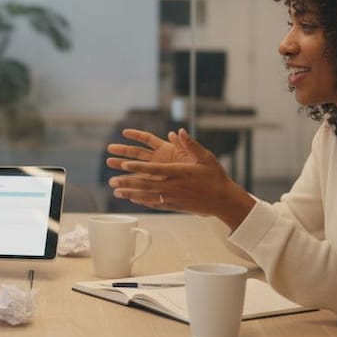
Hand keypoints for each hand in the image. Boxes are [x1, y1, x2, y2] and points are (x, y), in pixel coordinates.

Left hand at [107, 129, 255, 228]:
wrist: (224, 200)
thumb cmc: (215, 177)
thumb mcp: (206, 157)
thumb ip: (190, 145)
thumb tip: (178, 131)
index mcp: (179, 173)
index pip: (154, 170)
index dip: (138, 167)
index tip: (125, 165)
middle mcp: (174, 186)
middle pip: (146, 184)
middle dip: (128, 182)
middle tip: (112, 181)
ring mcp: (173, 197)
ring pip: (147, 196)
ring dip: (131, 193)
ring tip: (116, 191)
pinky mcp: (175, 206)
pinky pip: (155, 204)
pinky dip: (142, 201)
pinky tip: (132, 200)